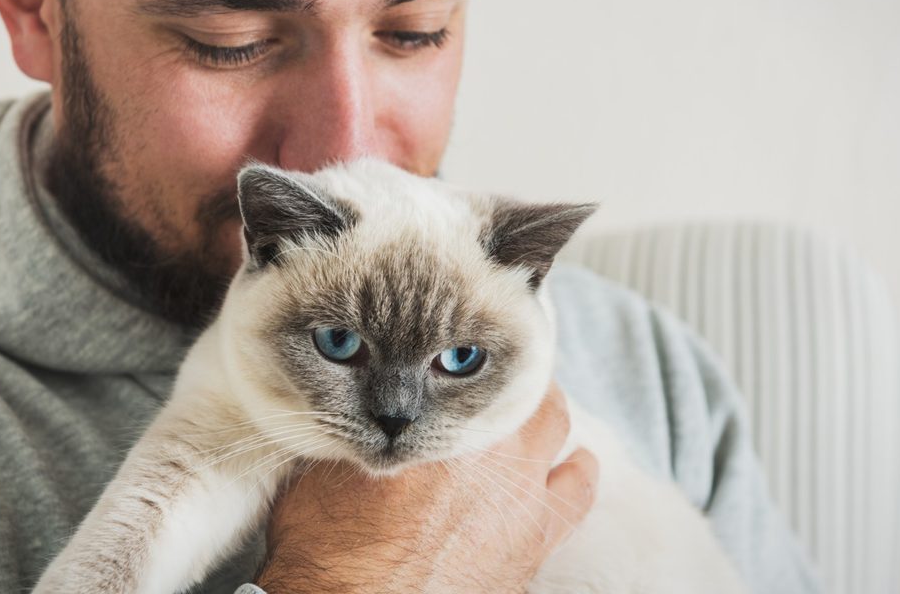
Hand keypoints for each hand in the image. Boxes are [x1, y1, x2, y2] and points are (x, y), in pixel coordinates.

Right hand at [254, 382, 598, 593]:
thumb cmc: (333, 554)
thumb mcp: (321, 474)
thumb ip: (351, 428)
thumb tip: (358, 401)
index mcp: (436, 424)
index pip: (458, 360)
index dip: (455, 349)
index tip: (449, 343)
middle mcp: (490, 450)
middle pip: (513, 384)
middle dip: (502, 376)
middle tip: (485, 372)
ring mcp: (522, 495)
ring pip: (554, 426)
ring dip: (539, 413)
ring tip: (525, 408)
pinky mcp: (538, 540)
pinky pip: (578, 491)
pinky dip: (576, 470)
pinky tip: (574, 462)